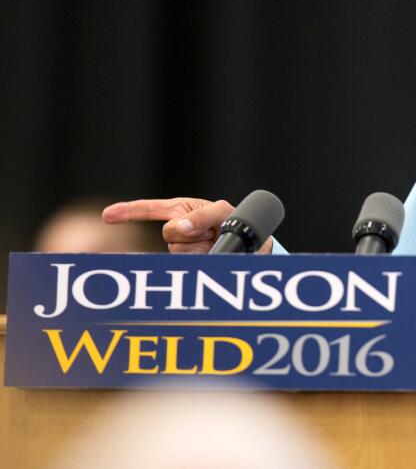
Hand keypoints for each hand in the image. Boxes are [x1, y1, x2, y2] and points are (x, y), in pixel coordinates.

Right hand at [102, 197, 237, 253]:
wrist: (251, 245)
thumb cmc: (234, 222)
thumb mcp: (223, 212)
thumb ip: (203, 215)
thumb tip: (178, 227)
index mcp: (181, 211)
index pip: (150, 209)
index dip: (128, 212)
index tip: (107, 215)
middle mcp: (178, 229)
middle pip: (169, 234)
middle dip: (191, 233)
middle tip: (212, 232)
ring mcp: (183, 248)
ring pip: (179, 251)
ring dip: (200, 248)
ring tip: (215, 244)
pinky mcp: (189, 263)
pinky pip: (184, 264)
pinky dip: (199, 258)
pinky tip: (212, 254)